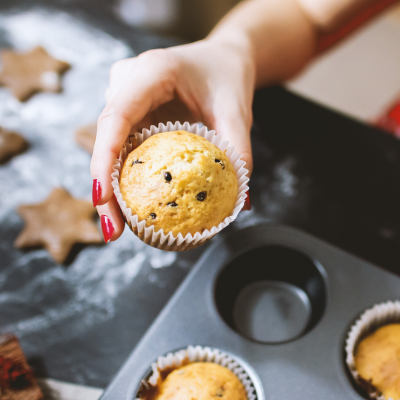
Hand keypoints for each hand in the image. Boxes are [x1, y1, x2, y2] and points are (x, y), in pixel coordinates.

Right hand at [90, 37, 254, 241]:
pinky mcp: (130, 113)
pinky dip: (124, 177)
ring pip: (108, 146)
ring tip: (118, 226)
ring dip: (111, 187)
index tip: (103, 198)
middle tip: (113, 230)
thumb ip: (238, 151)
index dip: (104, 159)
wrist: (221, 59)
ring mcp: (124, 97)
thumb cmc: (226, 77)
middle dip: (104, 187)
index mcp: (151, 71)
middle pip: (106, 138)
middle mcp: (128, 82)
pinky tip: (131, 205)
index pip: (117, 116)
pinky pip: (121, 147)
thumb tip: (242, 203)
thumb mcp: (237, 111)